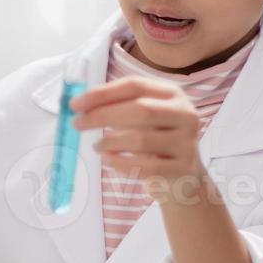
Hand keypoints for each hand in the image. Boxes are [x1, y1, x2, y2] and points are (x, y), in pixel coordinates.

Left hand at [69, 76, 205, 201]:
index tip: (75, 104)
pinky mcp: (183, 168)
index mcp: (172, 94)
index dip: (103, 93)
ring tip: (97, 146)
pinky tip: (109, 160)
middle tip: (78, 124)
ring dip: (110, 142)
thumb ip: (117, 107)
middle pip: (140, 109)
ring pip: (142, 140)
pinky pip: (146, 167)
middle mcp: (185, 114)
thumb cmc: (153, 141)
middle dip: (103, 116)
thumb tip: (79, 106)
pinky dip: (121, 164)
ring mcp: (187, 142)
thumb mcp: (142, 118)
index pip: (135, 85)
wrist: (183, 176)